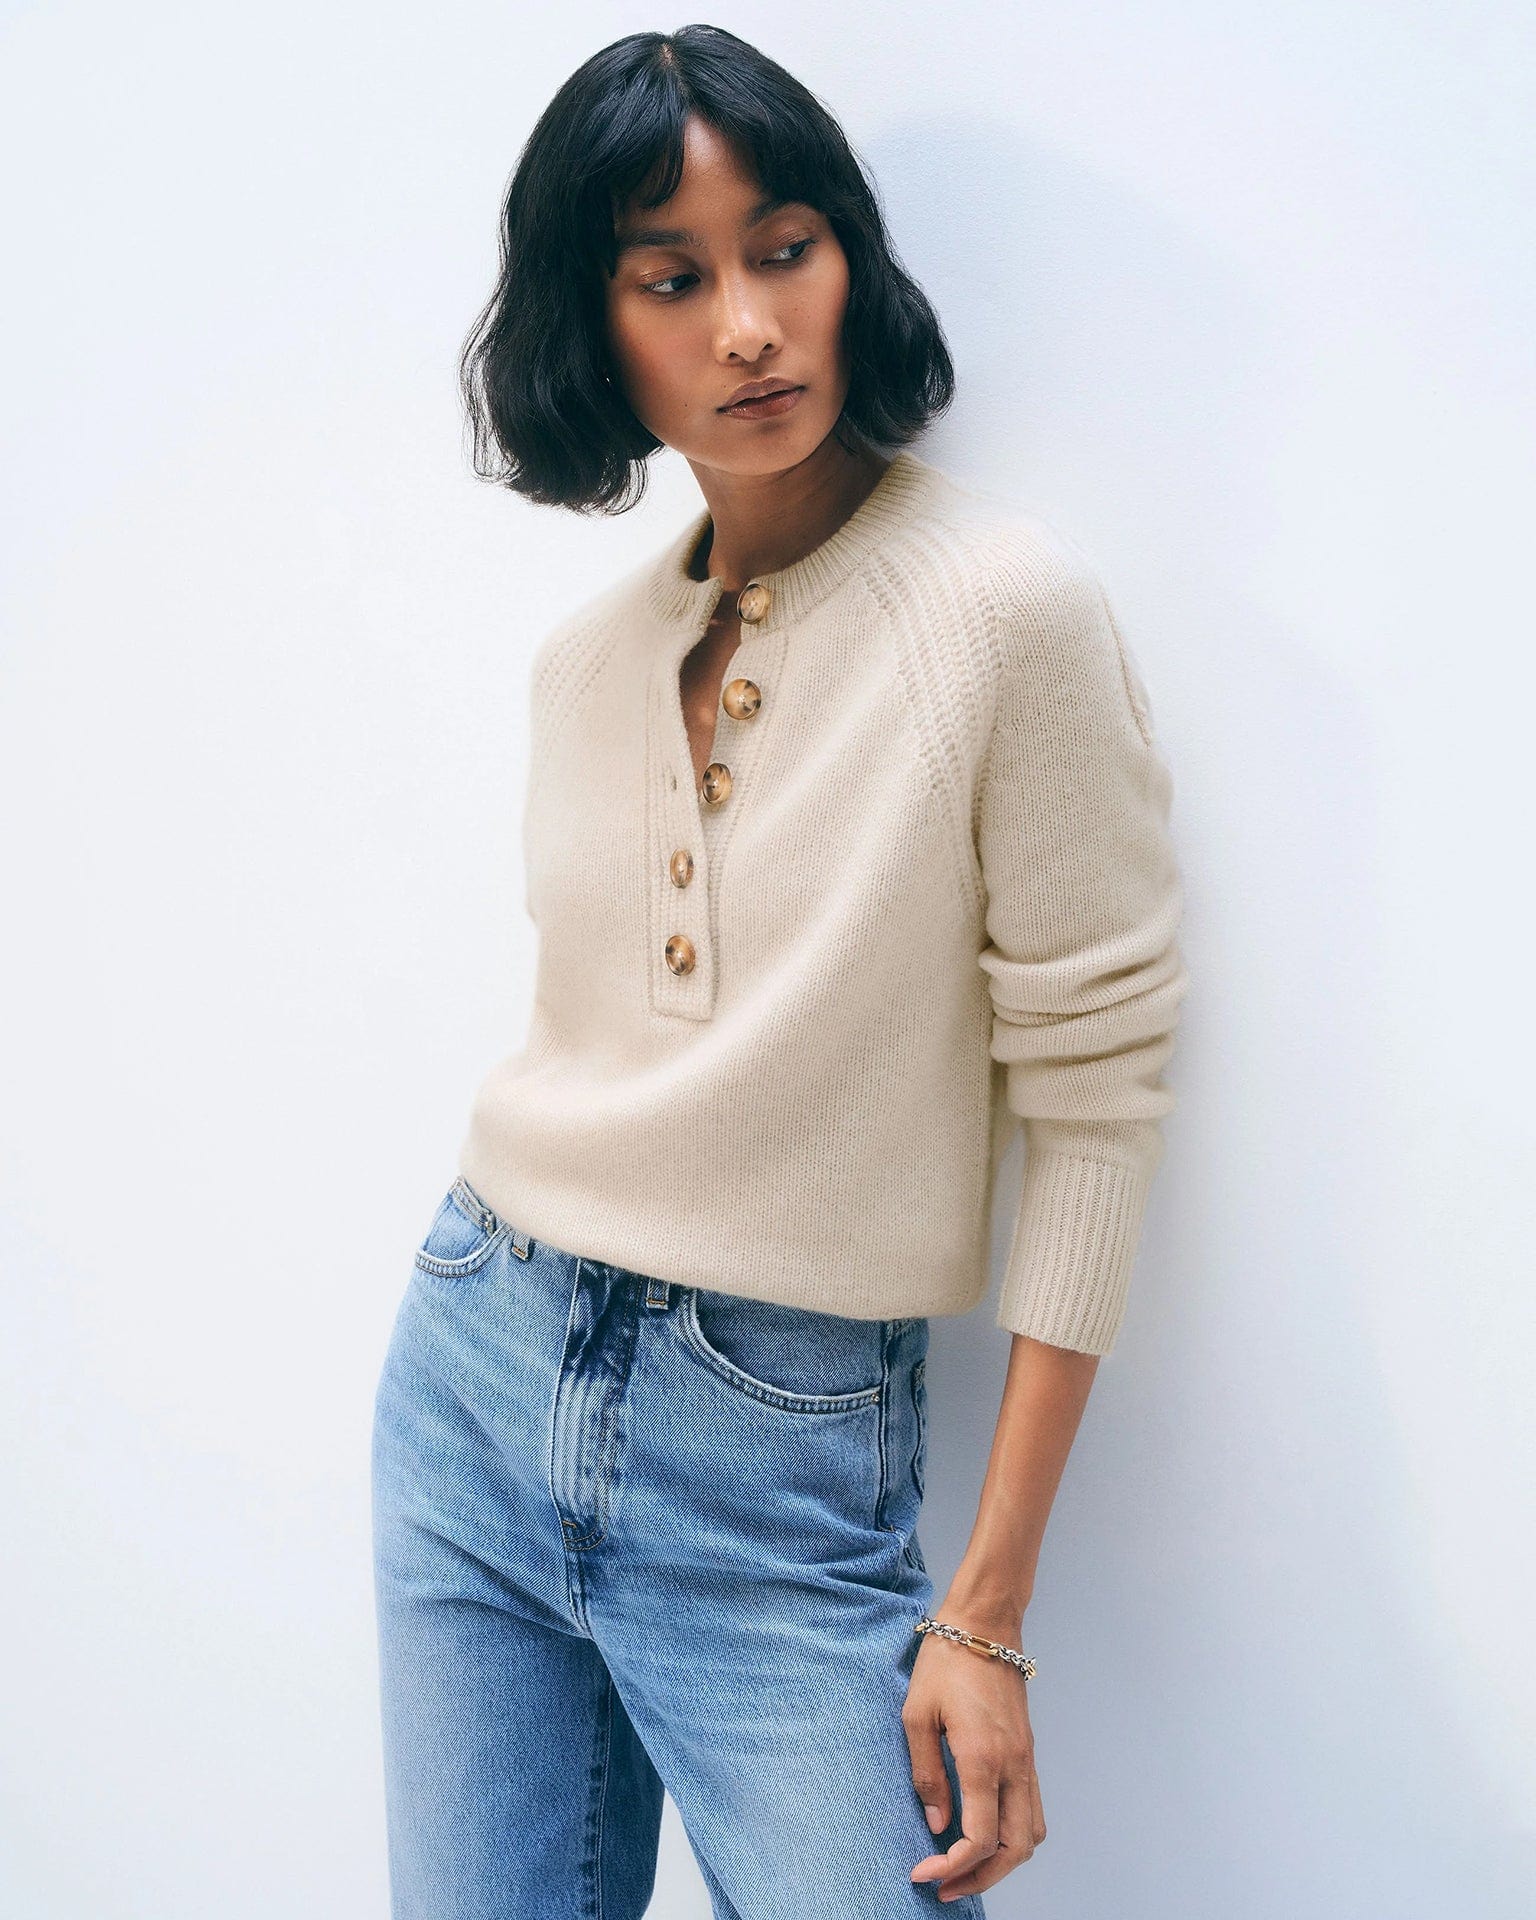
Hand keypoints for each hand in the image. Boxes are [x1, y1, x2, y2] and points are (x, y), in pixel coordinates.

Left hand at [902, 1607, 1044, 1902]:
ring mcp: (1026, 1758)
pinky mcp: (1027, 1750)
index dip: (952, 1866)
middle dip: (982, 1877)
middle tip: (946, 1885)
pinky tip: (984, 1830)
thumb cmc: (946, 1662)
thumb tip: (936, 1822)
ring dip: (1004, 1860)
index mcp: (983, 1759)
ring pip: (1031, 1832)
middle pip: (1016, 1849)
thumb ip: (927, 1773)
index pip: (979, 1839)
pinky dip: (1013, 1833)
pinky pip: (1031, 1807)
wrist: (985, 1624)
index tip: (923, 1871)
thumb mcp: (917, 1714)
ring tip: (967, 1867)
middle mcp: (1013, 1765)